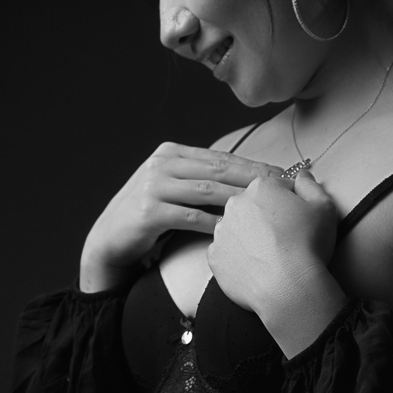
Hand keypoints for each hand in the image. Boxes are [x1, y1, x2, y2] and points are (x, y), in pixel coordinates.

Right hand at [79, 142, 283, 290]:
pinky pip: (190, 217)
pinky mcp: (148, 211)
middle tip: (284, 189)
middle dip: (254, 179)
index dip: (253, 166)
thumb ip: (198, 178)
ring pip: (208, 191)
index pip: (221, 158)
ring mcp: (153, 186)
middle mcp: (162, 163)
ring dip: (240, 200)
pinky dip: (214, 224)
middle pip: (219, 170)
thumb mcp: (171, 188)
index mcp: (171, 152)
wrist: (109, 240)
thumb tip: (244, 179)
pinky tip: (236, 232)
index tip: (281, 176)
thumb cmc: (148, 217)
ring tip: (267, 209)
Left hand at [206, 168, 338, 317]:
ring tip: (271, 255)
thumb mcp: (323, 207)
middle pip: (253, 206)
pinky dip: (239, 259)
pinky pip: (227, 254)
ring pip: (238, 229)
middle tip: (286, 238)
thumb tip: (302, 175)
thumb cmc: (307, 246)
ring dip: (251, 237)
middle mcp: (235, 205)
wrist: (288, 287)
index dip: (291, 202)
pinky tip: (257, 267)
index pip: (276, 186)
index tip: (298, 217)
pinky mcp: (215, 257)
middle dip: (267, 218)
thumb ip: (310, 185)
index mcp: (261, 187)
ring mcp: (221, 232)